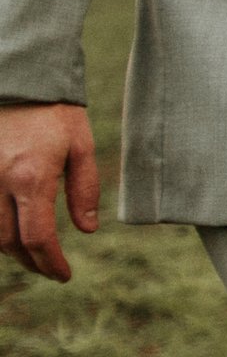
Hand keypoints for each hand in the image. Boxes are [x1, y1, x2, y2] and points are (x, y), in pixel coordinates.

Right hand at [0, 101, 100, 282]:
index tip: (64, 275)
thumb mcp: (81, 146)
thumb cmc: (55, 111)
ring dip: (10, 249)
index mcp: (31, 178)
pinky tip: (11, 232)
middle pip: (9, 243)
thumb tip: (87, 230)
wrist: (18, 81)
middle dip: (31, 262)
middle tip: (51, 269)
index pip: (38, 238)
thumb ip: (84, 189)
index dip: (51, 263)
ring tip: (33, 255)